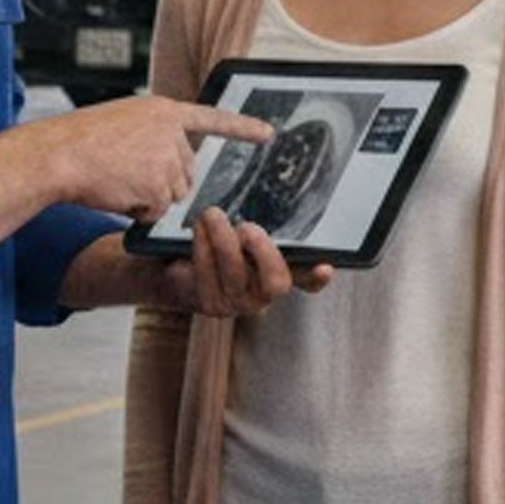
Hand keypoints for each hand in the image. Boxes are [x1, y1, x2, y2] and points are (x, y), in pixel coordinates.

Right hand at [45, 97, 274, 219]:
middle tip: (124, 172)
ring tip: (116, 180)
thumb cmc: (80, 141)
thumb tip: (173, 170)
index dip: (241, 127)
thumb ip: (153, 136)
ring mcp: (167, 160)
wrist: (58, 154)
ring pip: (172, 195)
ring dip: (147, 197)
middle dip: (161, 182)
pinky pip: (155, 211)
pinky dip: (136, 210)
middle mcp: (172, 134)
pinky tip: (116, 193)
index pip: (211, 118)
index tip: (268, 133)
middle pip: (186, 172)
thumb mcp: (123, 122)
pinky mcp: (159, 186)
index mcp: (163, 112)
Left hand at [153, 207, 329, 313]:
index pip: (308, 281)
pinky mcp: (211, 305)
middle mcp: (264, 296)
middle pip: (276, 282)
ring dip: (223, 239)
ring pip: (236, 274)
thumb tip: (283, 198)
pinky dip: (202, 246)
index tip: (324, 266)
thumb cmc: (220, 247)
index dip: (316, 277)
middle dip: (262, 250)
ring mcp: (239, 304)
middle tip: (247, 227)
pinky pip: (208, 274)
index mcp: (280, 275)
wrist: (180, 271)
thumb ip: (265, 227)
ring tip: (212, 214)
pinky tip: (198, 229)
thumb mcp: (243, 235)